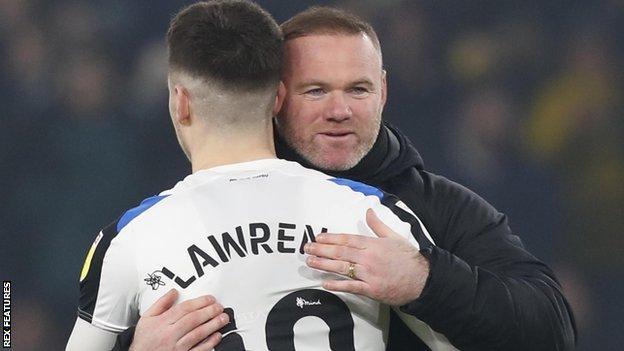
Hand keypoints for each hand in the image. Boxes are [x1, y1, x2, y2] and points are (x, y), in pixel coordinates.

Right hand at [130, 289, 229, 350]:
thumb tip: (174, 292)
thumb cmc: (144, 340)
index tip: (210, 299)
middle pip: (193, 320)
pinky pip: (198, 350)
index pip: (184, 309)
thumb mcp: (146, 318)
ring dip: (213, 325)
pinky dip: (210, 343)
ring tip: (223, 318)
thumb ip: (161, 303)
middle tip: (220, 307)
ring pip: (198, 334)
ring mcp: (176, 348)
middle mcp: (170, 335)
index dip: (200, 302)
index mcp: (162, 323)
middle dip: (209, 312)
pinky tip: (217, 336)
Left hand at [304, 209, 429, 305]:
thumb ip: (378, 225)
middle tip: (307, 249)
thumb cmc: (408, 258)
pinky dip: (338, 285)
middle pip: (341, 252)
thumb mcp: (393, 237)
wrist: (422, 279)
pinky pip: (351, 287)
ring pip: (342, 268)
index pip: (347, 239)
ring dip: (324, 265)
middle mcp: (369, 258)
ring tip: (310, 262)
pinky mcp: (371, 289)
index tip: (318, 238)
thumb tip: (369, 211)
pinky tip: (325, 283)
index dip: (331, 238)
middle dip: (322, 250)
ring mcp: (369, 274)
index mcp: (373, 244)